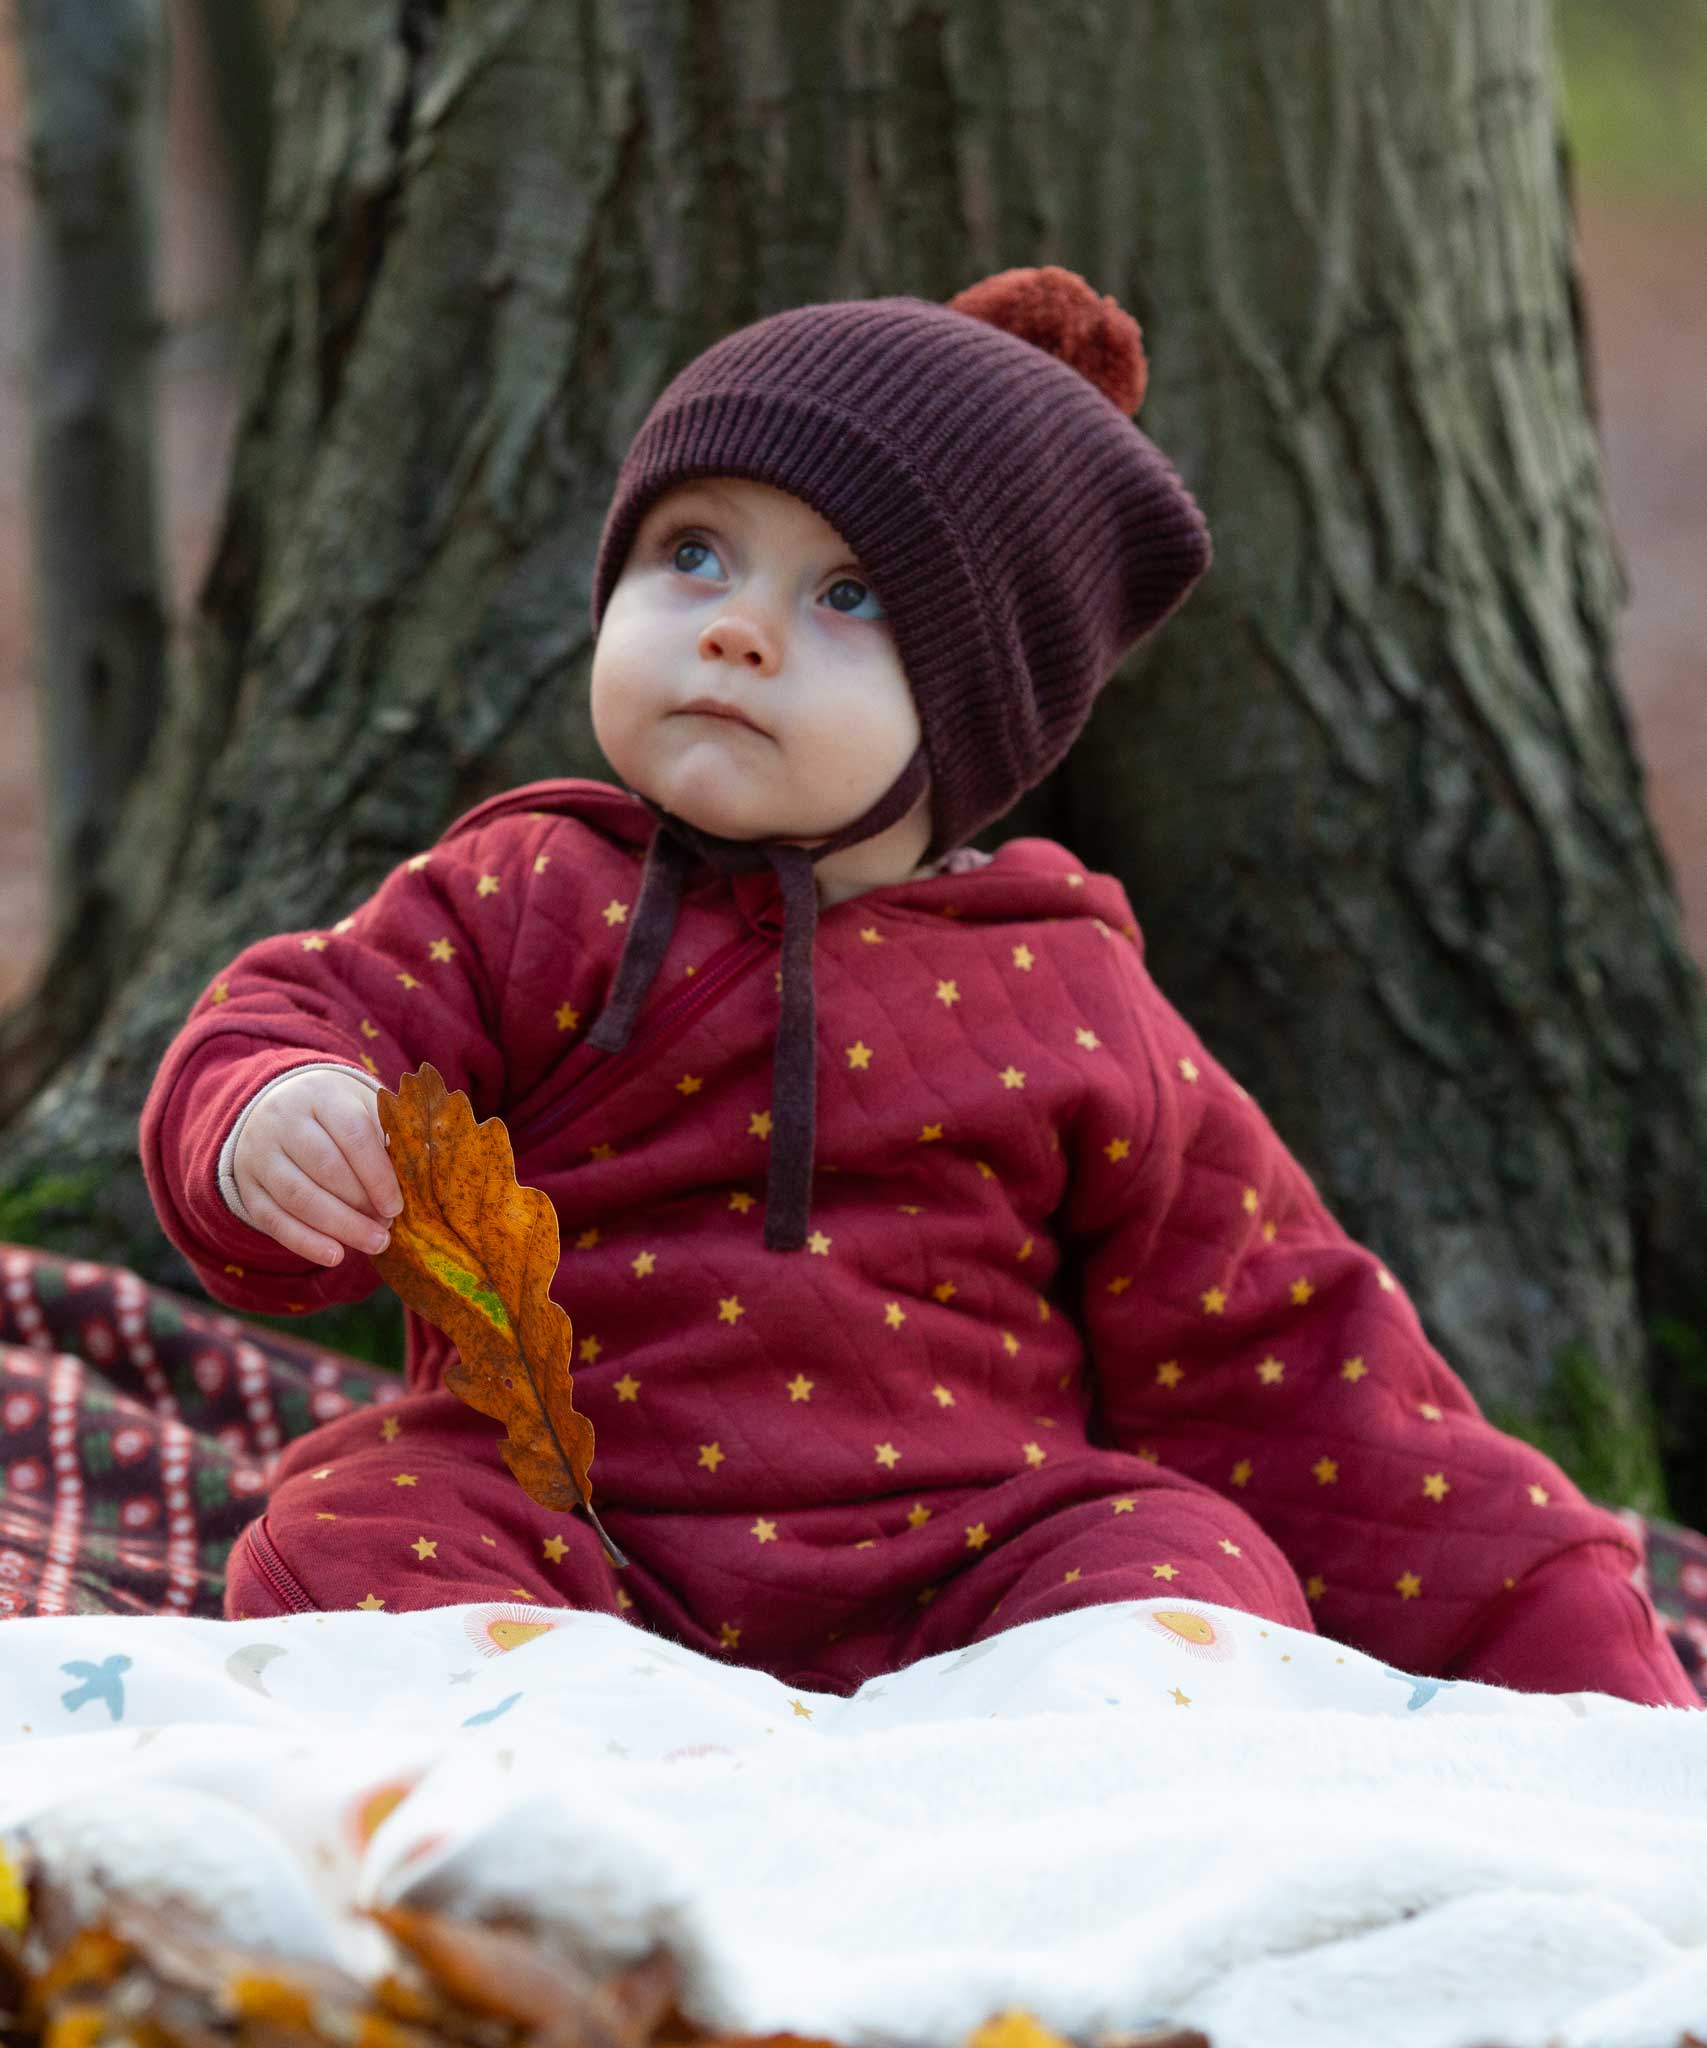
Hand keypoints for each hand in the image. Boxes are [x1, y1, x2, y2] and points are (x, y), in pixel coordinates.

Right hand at [231, 1069, 403, 1266]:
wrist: (278, 1109)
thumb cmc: (338, 1116)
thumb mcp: (363, 1108)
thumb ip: (389, 1136)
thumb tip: (420, 1173)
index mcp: (321, 1094)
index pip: (353, 1133)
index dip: (378, 1174)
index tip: (397, 1206)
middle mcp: (283, 1119)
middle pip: (325, 1168)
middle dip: (361, 1205)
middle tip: (387, 1229)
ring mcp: (259, 1152)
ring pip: (298, 1196)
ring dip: (339, 1227)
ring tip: (373, 1244)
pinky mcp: (247, 1185)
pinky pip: (274, 1219)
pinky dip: (305, 1242)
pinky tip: (336, 1256)